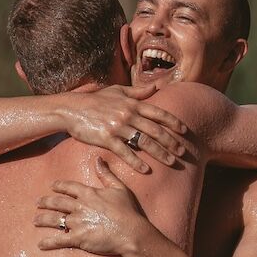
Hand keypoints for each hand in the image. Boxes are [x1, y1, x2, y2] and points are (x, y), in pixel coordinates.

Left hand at [35, 159, 152, 255]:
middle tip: (38, 202)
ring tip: (36, 220)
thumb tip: (98, 159)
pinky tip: (40, 244)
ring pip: (55, 220)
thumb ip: (106, 174)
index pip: (69, 187)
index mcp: (88, 194)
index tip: (52, 186)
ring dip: (43, 219)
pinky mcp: (78, 238)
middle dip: (46, 202)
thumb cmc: (127, 211)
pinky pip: (59, 240)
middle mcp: (79, 206)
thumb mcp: (119, 188)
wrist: (130, 232)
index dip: (59, 186)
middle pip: (57, 202)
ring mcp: (77, 223)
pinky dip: (49, 242)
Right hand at [60, 85, 194, 173]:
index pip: (158, 113)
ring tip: (171, 161)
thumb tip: (156, 86)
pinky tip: (146, 170)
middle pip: (155, 130)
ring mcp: (118, 127)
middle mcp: (128, 114)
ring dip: (160, 153)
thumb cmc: (95, 100)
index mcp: (132, 103)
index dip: (173, 123)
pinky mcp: (107, 139)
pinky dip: (137, 162)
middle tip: (182, 151)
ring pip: (144, 142)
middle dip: (171, 142)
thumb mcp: (117, 91)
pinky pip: (125, 152)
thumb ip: (138, 91)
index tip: (184, 131)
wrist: (72, 109)